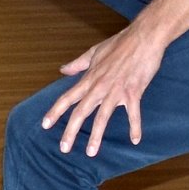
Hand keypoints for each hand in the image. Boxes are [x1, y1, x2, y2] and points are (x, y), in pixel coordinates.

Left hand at [40, 26, 164, 156]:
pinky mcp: (134, 92)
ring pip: (103, 117)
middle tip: (64, 148)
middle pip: (81, 112)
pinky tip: (135, 140)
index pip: (67, 97)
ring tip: (91, 152)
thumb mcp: (94, 52)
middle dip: (71, 131)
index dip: (55, 112)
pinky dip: (135, 127)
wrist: (143, 37)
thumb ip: (78, 64)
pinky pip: (134, 114)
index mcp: (89, 78)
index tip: (45, 125)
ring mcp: (116, 90)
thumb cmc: (120, 43)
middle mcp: (99, 86)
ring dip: (97, 136)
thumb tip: (62, 70)